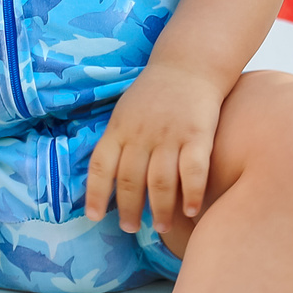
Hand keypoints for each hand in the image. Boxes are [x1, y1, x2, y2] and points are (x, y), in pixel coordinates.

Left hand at [84, 66, 226, 240]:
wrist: (189, 63)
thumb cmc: (154, 93)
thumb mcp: (125, 111)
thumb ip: (118, 141)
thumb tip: (107, 179)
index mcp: (119, 128)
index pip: (100, 167)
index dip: (95, 195)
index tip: (94, 217)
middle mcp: (141, 134)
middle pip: (130, 181)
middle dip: (129, 210)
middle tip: (131, 228)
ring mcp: (170, 135)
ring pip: (160, 183)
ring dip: (160, 210)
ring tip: (162, 227)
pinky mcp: (198, 134)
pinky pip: (194, 172)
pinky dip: (192, 195)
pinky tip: (191, 211)